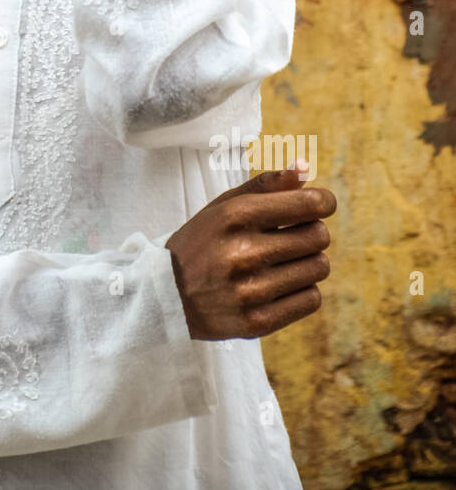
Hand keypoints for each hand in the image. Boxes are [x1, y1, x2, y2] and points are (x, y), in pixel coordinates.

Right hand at [165, 162, 335, 340]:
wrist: (167, 295)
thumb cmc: (203, 243)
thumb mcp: (224, 206)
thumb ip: (266, 185)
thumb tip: (305, 167)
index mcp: (235, 216)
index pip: (308, 204)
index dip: (323, 201)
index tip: (319, 204)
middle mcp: (243, 252)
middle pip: (318, 236)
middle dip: (312, 232)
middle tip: (293, 236)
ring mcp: (250, 290)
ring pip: (319, 268)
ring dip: (308, 263)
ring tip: (283, 262)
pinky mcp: (257, 321)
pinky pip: (311, 299)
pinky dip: (302, 291)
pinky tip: (280, 286)